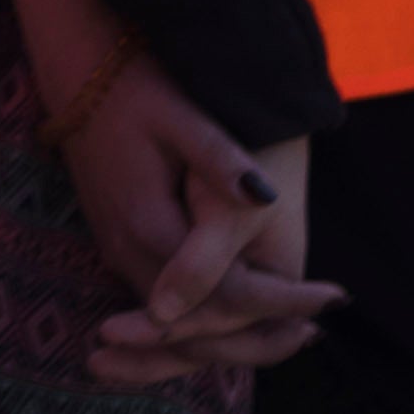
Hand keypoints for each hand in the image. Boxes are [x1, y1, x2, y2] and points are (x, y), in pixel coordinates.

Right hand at [53, 67, 336, 379]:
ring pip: (175, 324)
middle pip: (199, 325)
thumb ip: (221, 164)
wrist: (77, 76)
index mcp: (151, 225)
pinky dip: (201, 321)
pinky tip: (242, 317)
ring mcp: (119, 253)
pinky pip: (161, 303)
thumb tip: (265, 200)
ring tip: (293, 333)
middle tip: (317, 333)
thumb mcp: (183, 119)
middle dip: (259, 337)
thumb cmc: (136, 91)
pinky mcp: (118, 247)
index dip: (284, 301)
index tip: (336, 296)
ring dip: (231, 335)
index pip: (226, 293)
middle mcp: (130, 251)